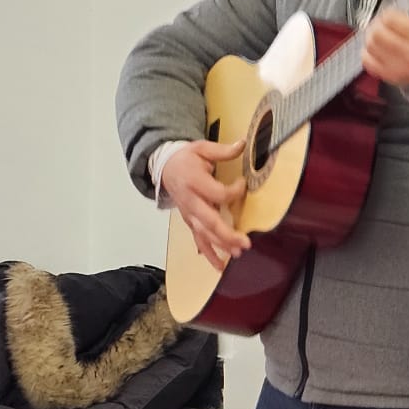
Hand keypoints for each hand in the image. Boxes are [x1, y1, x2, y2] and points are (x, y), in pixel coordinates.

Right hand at [161, 140, 249, 268]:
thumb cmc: (186, 158)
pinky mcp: (189, 220)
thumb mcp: (201, 148)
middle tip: (245, 243)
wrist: (164, 166)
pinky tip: (219, 265)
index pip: (216, 193)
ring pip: (203, 234)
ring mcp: (189, 213)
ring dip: (219, 247)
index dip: (233, 192)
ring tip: (236, 256)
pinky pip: (197, 239)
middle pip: (208, 220)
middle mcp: (190, 200)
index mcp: (193, 181)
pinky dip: (208, 253)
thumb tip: (242, 143)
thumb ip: (222, 150)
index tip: (243, 185)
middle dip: (226, 234)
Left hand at [360, 0, 408, 87]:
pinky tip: (379, 49)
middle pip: (377, 34)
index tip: (393, 16)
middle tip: (383, 25)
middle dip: (377, 26)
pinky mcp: (394, 78)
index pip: (390, 19)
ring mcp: (402, 69)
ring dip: (372, 38)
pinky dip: (369, 53)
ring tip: (381, 36)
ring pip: (370, 47)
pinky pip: (368, 63)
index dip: (388, 14)